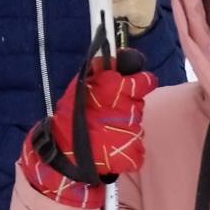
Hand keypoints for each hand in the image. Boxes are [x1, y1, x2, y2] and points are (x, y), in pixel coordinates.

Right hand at [20, 52, 156, 209]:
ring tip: (106, 133)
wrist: (65, 154)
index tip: (138, 83)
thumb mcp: (81, 88)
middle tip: (109, 115)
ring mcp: (132, 133)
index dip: (142, 81)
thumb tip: (120, 56)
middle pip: (138, 105)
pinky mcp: (133, 154)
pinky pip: (137, 150)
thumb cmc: (70, 118)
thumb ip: (100, 72)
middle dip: (127, 108)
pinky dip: (127, 150)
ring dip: (125, 129)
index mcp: (113, 89)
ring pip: (136, 127)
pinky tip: (111, 148)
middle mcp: (126, 109)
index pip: (144, 81)